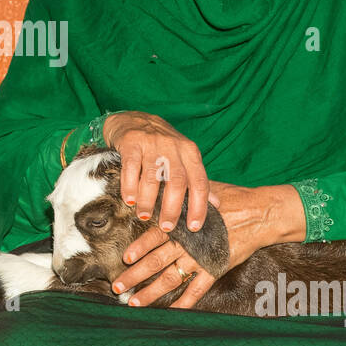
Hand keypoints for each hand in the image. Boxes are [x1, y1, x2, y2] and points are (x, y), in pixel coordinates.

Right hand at [101, 111, 210, 233]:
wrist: (134, 118)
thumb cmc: (161, 144)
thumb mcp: (183, 158)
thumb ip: (197, 180)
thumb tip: (216, 204)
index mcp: (190, 153)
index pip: (199, 182)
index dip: (199, 206)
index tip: (193, 227)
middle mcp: (174, 147)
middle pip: (177, 181)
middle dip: (172, 208)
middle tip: (166, 226)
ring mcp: (152, 143)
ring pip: (153, 176)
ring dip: (148, 200)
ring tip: (144, 215)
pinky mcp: (132, 141)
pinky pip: (131, 167)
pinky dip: (130, 186)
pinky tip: (129, 199)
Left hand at [113, 180, 306, 308]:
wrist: (261, 212)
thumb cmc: (231, 198)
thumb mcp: (202, 191)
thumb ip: (180, 195)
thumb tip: (159, 186)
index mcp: (182, 223)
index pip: (155, 237)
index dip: (138, 248)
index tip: (124, 258)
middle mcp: (188, 243)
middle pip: (156, 261)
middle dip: (135, 275)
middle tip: (117, 286)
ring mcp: (201, 258)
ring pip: (171, 278)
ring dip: (151, 292)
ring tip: (134, 302)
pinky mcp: (216, 268)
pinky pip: (197, 289)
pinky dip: (185, 302)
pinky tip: (172, 312)